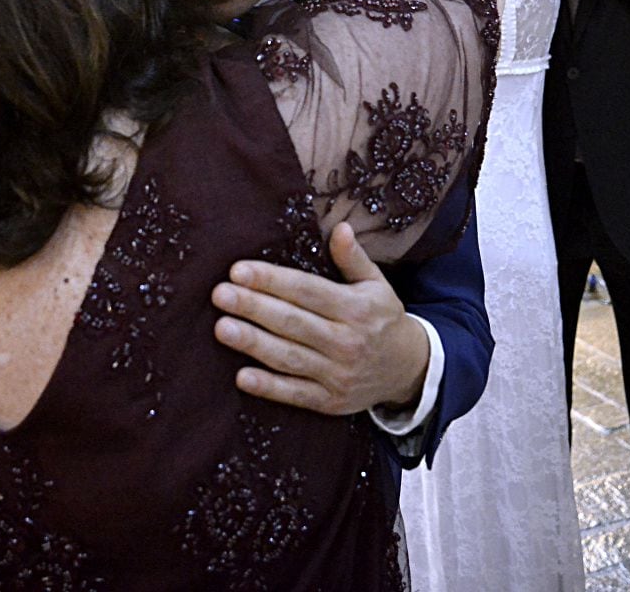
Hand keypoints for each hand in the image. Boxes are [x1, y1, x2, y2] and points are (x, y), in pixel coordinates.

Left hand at [211, 222, 429, 415]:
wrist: (409, 370)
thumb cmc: (382, 319)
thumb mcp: (376, 285)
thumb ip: (354, 258)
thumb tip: (341, 228)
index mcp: (356, 308)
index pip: (307, 291)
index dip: (272, 280)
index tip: (239, 270)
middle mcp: (347, 341)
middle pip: (293, 322)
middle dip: (254, 307)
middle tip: (220, 294)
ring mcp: (338, 374)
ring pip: (289, 357)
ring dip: (254, 343)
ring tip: (222, 328)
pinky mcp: (330, 401)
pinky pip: (296, 394)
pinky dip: (269, 388)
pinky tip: (242, 376)